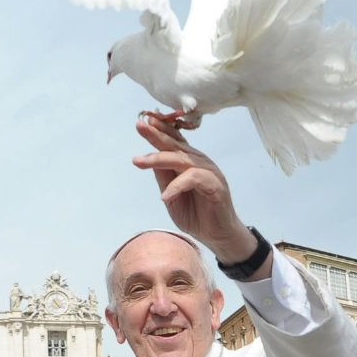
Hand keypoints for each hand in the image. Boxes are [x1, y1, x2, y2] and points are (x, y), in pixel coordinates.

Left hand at [132, 118, 256, 265]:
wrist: (217, 235)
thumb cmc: (195, 213)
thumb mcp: (171, 195)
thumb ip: (163, 177)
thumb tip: (149, 158)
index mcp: (189, 162)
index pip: (174, 141)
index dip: (161, 130)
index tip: (144, 120)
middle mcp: (199, 162)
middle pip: (176, 146)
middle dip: (156, 135)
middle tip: (140, 126)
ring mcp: (209, 172)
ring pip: (182, 159)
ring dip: (159, 159)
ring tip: (139, 161)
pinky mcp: (216, 186)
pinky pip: (194, 179)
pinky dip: (177, 186)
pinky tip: (164, 196)